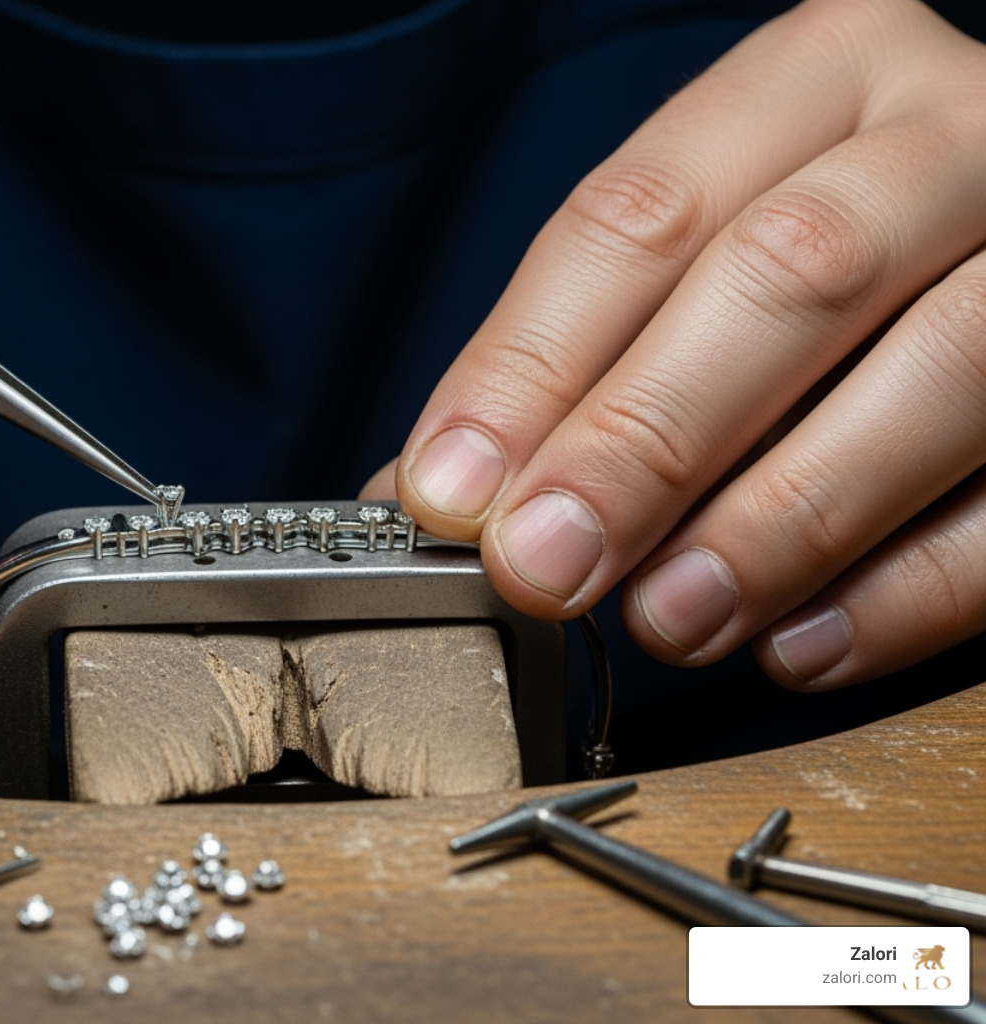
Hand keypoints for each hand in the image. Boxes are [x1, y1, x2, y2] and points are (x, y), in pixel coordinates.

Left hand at [383, 0, 985, 690]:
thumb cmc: (818, 263)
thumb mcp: (702, 252)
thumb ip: (583, 355)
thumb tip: (442, 493)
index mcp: (817, 75)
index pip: (638, 215)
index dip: (529, 365)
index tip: (454, 493)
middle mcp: (951, 132)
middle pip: (785, 274)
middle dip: (643, 441)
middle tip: (547, 564)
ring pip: (934, 374)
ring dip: (775, 524)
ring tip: (669, 618)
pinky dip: (903, 588)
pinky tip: (796, 644)